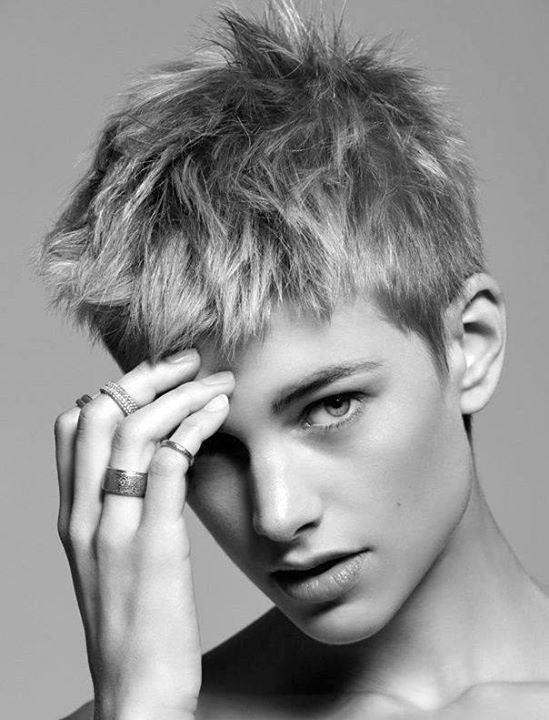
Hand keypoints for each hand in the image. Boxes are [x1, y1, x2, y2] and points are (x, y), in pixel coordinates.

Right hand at [54, 350, 234, 719]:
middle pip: (99, 412)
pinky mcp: (154, 546)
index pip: (74, 426)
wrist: (137, 696)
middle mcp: (85, 516)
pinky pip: (169, 463)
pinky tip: (221, 413)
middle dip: (146, 375)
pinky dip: (195, 425)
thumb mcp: (114, 564)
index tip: (158, 379)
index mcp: (74, 517)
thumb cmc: (134, 629)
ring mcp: (116, 530)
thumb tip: (162, 462)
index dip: (114, 389)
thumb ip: (125, 513)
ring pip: (134, 428)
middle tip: (190, 362)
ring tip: (217, 380)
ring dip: (180, 392)